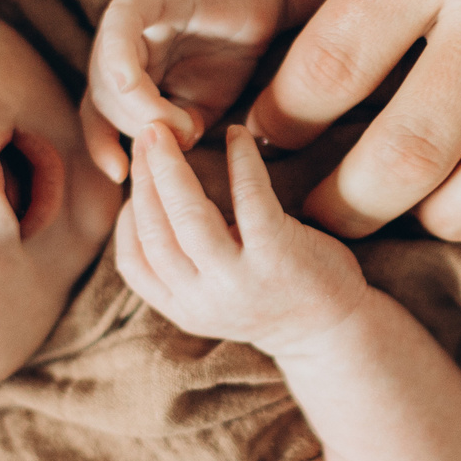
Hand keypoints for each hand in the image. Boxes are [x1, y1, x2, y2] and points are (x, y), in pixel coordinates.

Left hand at [80, 0, 286, 180]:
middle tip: (182, 139)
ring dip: (143, 108)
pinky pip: (120, 28)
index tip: (120, 174)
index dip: (102, 145)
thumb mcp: (203, 105)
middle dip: (138, 129)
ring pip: (109, 72)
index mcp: (126, 70)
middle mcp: (117, 43)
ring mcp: (128, 16)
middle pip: (104, 97)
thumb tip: (166, 149)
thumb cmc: (232, 48)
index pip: (99, 114)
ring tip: (186, 123)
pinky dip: (120, 58)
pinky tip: (132, 84)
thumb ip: (178, 128)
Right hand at [115, 124, 369, 358]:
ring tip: (167, 131)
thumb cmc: (271, 296)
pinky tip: (237, 135)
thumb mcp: (215, 295)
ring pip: (189, 217)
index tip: (136, 178)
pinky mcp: (278, 255)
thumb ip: (183, 264)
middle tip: (145, 134)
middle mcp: (206, 300)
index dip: (128, 215)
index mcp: (185, 309)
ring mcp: (240, 280)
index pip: (134, 262)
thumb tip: (149, 201)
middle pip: (155, 231)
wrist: (333, 329)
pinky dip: (240, 161)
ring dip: (171, 168)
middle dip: (145, 177)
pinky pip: (250, 198)